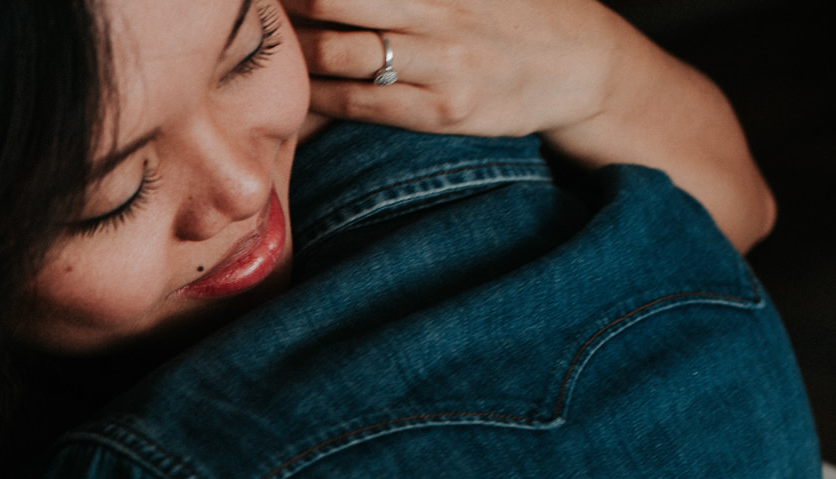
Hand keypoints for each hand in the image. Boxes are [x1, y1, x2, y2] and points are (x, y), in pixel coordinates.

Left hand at [288, 0, 628, 136]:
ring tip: (269, 50)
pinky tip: (292, 96)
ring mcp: (439, 65)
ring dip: (295, 52)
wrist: (578, 64)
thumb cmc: (509, 12)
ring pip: (339, 55)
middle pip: (335, 2)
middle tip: (256, 9)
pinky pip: (358, 106)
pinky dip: (316, 100)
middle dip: (291, 5)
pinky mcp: (440, 112)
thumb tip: (341, 0)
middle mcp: (437, 14)